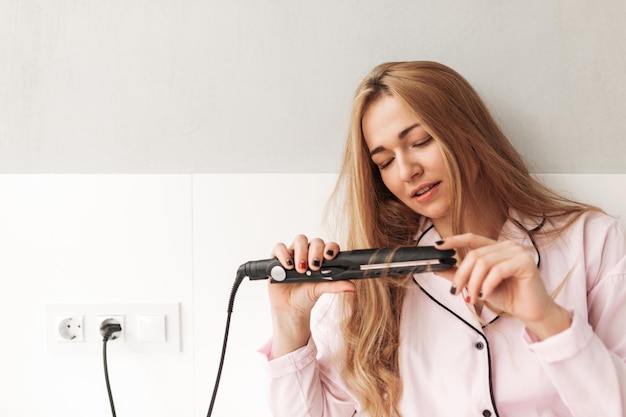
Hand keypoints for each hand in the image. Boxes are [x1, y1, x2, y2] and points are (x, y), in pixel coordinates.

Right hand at [268, 234, 355, 357]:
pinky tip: (287, 266)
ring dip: (301, 253)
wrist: (290, 307)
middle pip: (314, 241)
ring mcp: (293, 254)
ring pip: (299, 240)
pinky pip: (279, 248)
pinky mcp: (278, 258)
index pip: (328, 245)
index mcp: (321, 258)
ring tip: (301, 269)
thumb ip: (335, 286)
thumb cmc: (307, 296)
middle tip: (314, 267)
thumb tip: (352, 286)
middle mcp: (308, 253)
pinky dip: (283, 254)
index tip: (330, 256)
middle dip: (315, 252)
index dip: (330, 247)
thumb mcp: (321, 290)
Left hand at [435, 234, 570, 339]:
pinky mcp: (525, 262)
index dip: (453, 240)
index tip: (436, 246)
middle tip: (456, 291)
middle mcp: (507, 245)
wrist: (531, 312)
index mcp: (496, 247)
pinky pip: (497, 271)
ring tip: (472, 298)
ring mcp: (517, 252)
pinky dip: (487, 285)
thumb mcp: (478, 285)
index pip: (471, 238)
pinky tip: (484, 295)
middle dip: (462, 274)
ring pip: (484, 263)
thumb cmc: (508, 296)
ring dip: (473, 283)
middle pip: (474, 254)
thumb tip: (437, 268)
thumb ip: (461, 275)